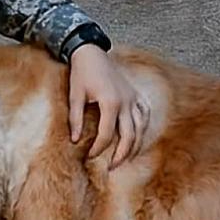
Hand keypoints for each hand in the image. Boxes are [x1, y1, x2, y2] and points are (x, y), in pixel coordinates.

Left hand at [67, 45, 149, 168]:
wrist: (91, 52)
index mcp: (110, 103)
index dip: (98, 149)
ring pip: (141, 128)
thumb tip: (75, 140)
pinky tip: (138, 137)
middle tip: (112, 168)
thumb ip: (76, 119)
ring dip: (135, 145)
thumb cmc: (81, 73)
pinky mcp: (135, 94)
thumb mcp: (74, 96)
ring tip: (126, 158)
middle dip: (121, 155)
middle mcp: (126, 102)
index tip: (89, 156)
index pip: (107, 134)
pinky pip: (145, 114)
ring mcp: (134, 98)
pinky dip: (143, 128)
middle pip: (129, 136)